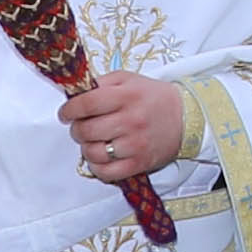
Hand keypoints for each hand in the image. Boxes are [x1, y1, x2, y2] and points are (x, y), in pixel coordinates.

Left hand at [62, 70, 186, 186]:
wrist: (186, 117)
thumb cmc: (153, 97)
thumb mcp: (128, 79)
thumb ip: (102, 83)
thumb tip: (76, 94)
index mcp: (126, 96)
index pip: (86, 104)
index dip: (69, 110)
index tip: (65, 114)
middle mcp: (130, 120)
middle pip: (86, 130)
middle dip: (76, 129)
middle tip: (81, 127)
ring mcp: (135, 144)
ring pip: (93, 153)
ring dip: (86, 148)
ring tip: (92, 142)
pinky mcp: (139, 164)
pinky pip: (106, 173)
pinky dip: (97, 167)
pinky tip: (101, 157)